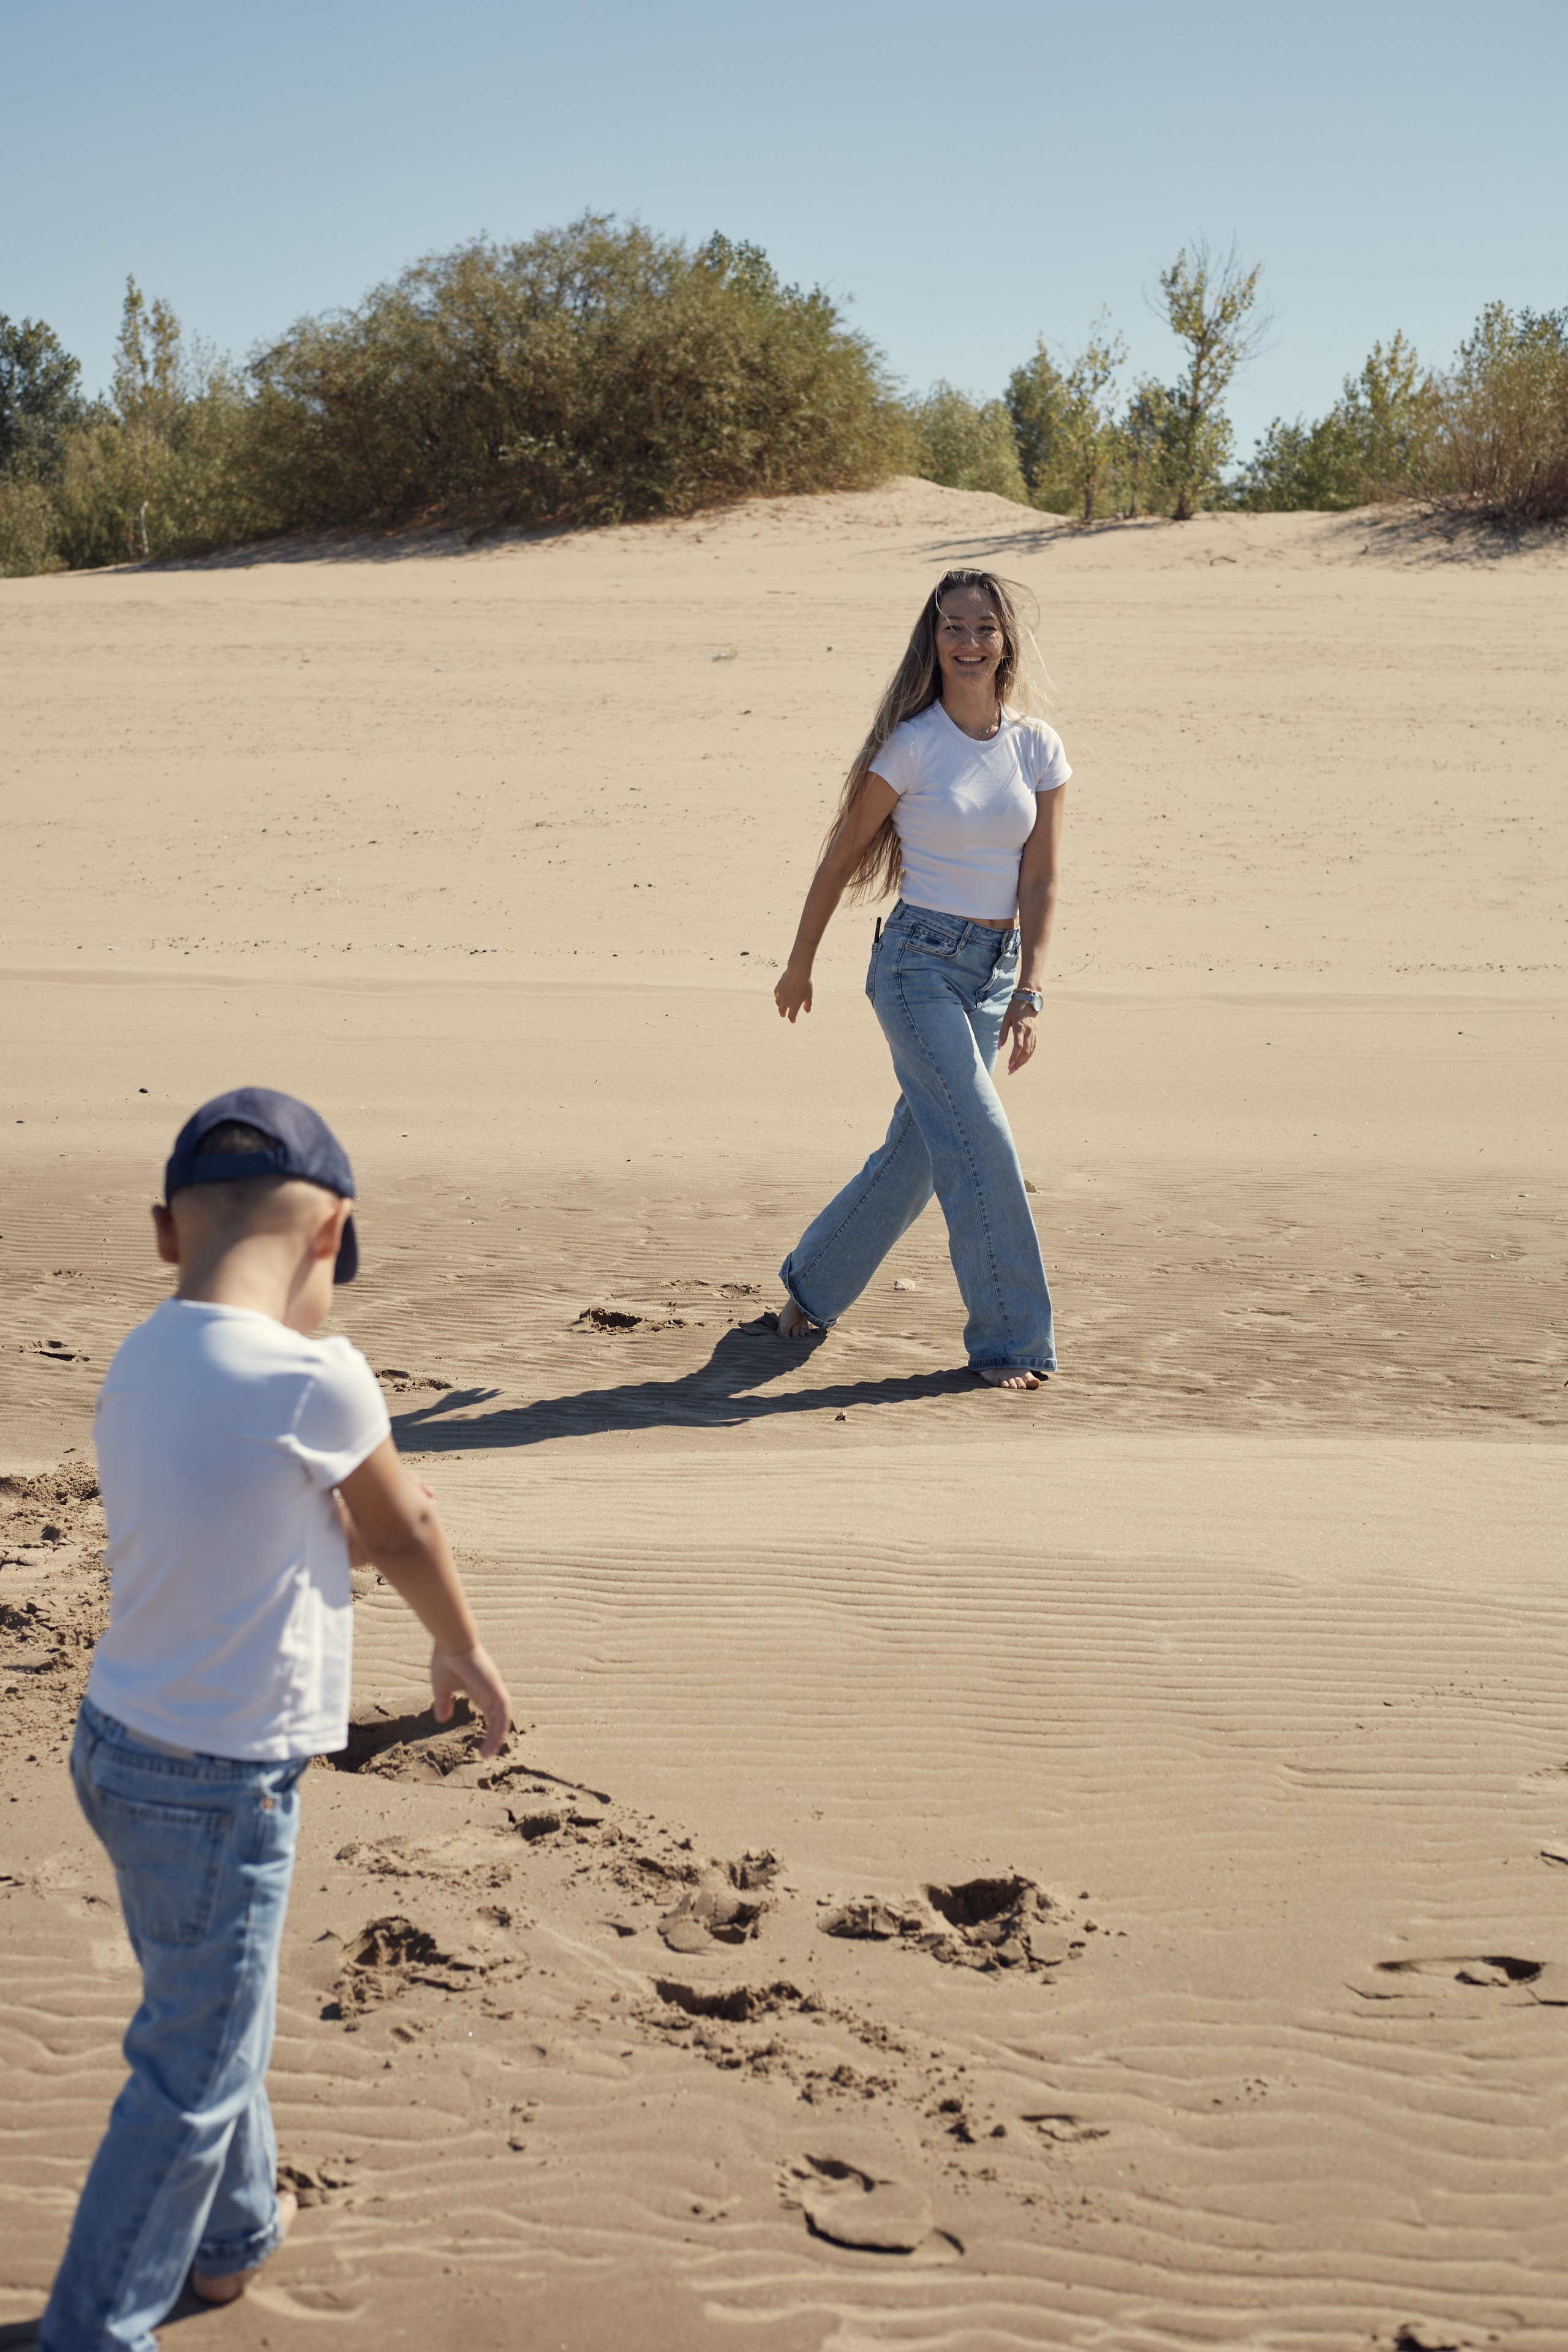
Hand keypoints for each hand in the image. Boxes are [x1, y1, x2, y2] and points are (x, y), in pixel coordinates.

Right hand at [431, 1642, 512, 1760]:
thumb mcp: (442, 1688)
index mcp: (481, 1692)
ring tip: (488, 1755)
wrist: (451, 1642)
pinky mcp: (495, 1688)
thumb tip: (442, 1719)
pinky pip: (503, 1712)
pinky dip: (501, 1727)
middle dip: (494, 1739)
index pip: (491, 1716)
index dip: (489, 1733)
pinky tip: (494, 1741)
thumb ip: (444, 1702)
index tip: (481, 1750)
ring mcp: (495, 1690)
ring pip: (502, 1719)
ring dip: (497, 1737)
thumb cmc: (446, 1659)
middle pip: (499, 1720)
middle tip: (487, 1756)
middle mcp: (491, 1692)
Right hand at [774, 963, 812, 1021]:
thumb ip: (808, 1004)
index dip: (792, 1019)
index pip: (791, 1016)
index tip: (793, 1020)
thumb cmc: (806, 983)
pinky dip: (777, 996)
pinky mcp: (779, 986)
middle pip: (782, 1011)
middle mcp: (786, 1001)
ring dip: (779, 1005)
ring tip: (781, 1005)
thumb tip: (807, 1011)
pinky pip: (776, 993)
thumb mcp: (809, 995)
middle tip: (783, 1015)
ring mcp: (781, 994)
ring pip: (778, 1002)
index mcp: (794, 1005)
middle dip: (783, 1014)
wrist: (798, 971)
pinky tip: (778, 995)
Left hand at [999, 1004, 1038, 1074]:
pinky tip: (1023, 1060)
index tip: (1009, 1065)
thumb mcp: (1006, 1019)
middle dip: (1018, 1063)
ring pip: (1030, 1051)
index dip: (1014, 1057)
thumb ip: (1002, 1033)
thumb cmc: (1014, 1008)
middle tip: (1010, 1071)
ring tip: (1015, 1068)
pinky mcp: (1036, 1032)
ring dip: (1023, 1061)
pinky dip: (1029, 1055)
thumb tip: (999, 1047)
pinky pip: (1033, 1047)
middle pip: (1025, 1052)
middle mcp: (1029, 1032)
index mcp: (1020, 1028)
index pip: (1018, 1046)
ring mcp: (1033, 1032)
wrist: (1029, 998)